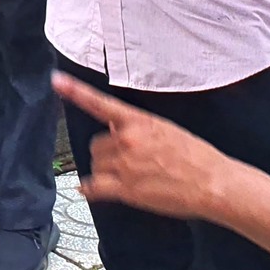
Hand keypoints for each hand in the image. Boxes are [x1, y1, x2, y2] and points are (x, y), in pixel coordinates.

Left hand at [52, 74, 233, 220]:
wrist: (214, 182)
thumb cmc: (197, 156)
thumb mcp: (166, 130)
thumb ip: (138, 128)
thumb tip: (116, 130)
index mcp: (139, 121)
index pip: (101, 103)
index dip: (75, 91)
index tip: (56, 80)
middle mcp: (128, 140)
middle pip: (96, 144)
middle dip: (106, 151)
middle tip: (125, 160)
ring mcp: (125, 165)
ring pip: (96, 165)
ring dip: (105, 170)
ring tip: (128, 176)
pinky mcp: (126, 190)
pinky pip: (95, 187)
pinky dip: (90, 189)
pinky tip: (88, 189)